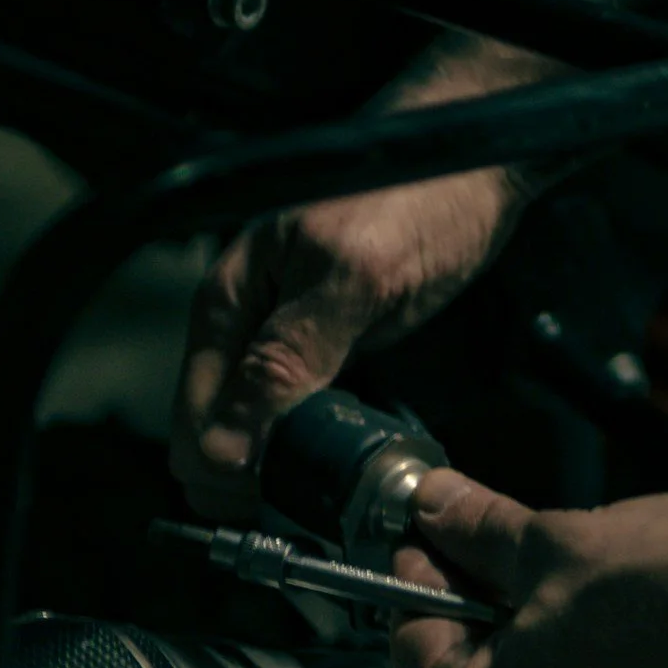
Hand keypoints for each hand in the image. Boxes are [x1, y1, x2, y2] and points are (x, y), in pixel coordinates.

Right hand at [169, 169, 522, 520]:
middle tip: (310, 507)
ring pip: (259, 431)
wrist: (473, 157)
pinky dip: (319, 447)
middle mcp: (246, 324)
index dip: (224, 478)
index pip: (194, 420)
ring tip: (331, 495)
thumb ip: (287, 359)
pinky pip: (300, 414)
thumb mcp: (352, 278)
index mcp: (230, 303)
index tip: (275, 509)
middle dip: (251, 484)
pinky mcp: (326, 346)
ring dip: (287, 472)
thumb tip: (228, 445)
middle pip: (219, 435)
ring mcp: (285, 337)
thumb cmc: (414, 192)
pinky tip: (345, 462)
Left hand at [389, 470, 667, 667]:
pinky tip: (652, 652)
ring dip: (562, 666)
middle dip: (497, 626)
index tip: (441, 541)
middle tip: (526, 562)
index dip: (426, 581)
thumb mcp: (566, 542)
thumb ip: (485, 534)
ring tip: (607, 603)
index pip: (417, 651)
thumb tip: (441, 509)